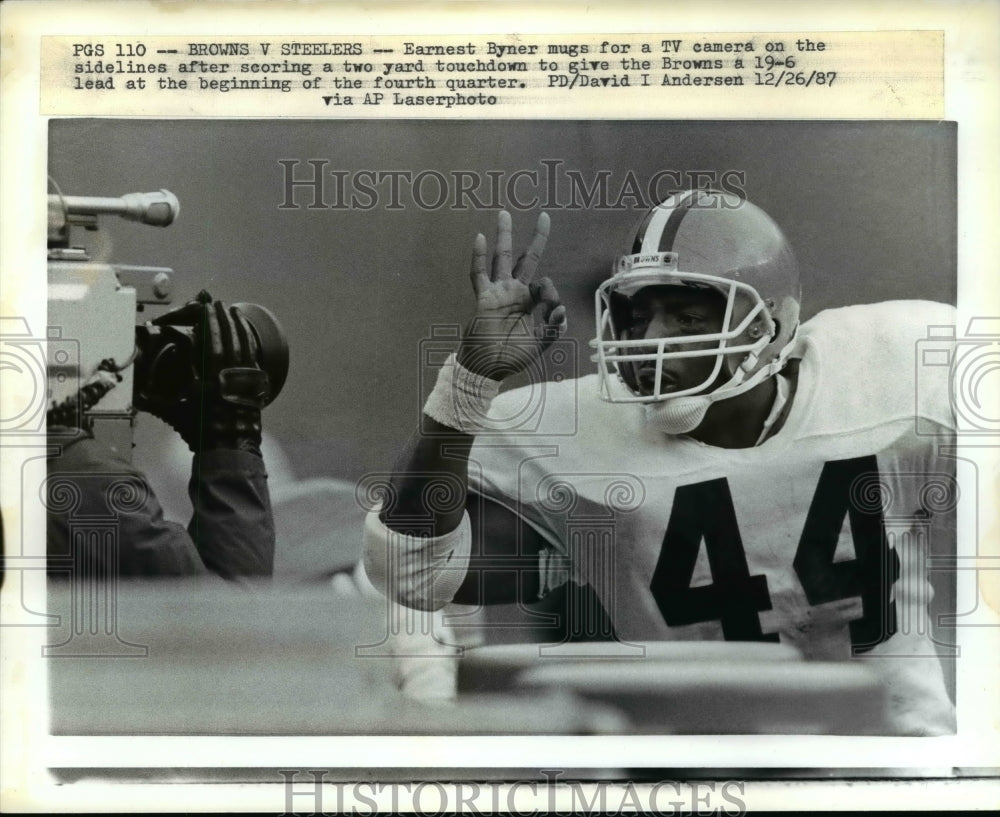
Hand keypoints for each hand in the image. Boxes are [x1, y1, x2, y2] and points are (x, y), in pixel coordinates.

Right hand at [138, 291, 269, 452]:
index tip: (207, 309)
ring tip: (234, 313)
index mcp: (211, 377)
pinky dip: (250, 342)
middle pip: (230, 338)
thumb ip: (159, 397)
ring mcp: (246, 378)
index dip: (210, 322)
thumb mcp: (177, 411)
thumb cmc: (202, 432)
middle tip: (220, 304)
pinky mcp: (255, 384)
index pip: (212, 341)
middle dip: (225, 319)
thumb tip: (137, 391)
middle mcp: (231, 374)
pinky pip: (254, 357)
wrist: (229, 449)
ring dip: (239, 327)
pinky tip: (247, 335)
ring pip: (245, 345)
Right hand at [457, 210, 565, 380]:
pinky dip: (479, 256)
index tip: (553, 309)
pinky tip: (481, 237)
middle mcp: (515, 292)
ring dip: (504, 236)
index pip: (545, 286)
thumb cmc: (511, 357)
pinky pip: (479, 273)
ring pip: (502, 258)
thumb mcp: (540, 345)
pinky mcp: (483, 298)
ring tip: (504, 213)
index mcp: (529, 303)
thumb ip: (553, 329)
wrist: (487, 368)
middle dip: (536, 238)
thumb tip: (562, 310)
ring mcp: (498, 292)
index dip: (552, 292)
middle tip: (544, 216)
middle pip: (527, 259)